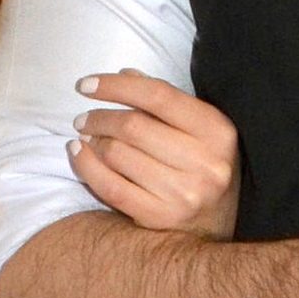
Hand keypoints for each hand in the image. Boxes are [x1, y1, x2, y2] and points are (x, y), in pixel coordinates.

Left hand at [70, 69, 240, 238]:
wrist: (220, 222)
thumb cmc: (204, 164)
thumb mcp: (199, 127)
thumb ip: (165, 101)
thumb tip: (125, 74)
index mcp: (216, 130)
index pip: (158, 96)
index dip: (116, 86)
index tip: (85, 85)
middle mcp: (204, 162)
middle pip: (133, 127)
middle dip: (98, 118)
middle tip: (83, 118)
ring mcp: (183, 193)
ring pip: (118, 155)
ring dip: (92, 141)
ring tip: (86, 137)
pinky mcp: (160, 218)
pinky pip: (110, 187)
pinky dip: (86, 166)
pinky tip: (78, 154)